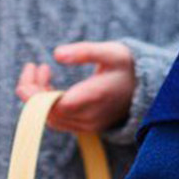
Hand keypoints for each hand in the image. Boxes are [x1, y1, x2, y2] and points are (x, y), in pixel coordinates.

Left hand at [15, 41, 136, 132]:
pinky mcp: (86, 127)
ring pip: (51, 119)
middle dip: (33, 91)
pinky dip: (47, 104)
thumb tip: (57, 53)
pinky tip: (49, 84)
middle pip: (49, 113)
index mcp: (95, 97)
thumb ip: (84, 52)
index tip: (31, 68)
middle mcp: (90, 117)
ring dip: (38, 97)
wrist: (147, 88)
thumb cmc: (127, 66)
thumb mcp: (110, 52)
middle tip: (32, 66)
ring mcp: (88, 125)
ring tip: (41, 70)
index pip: (56, 105)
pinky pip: (59, 120)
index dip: (36, 92)